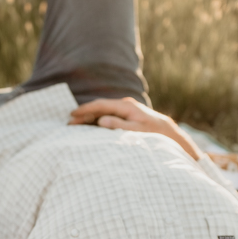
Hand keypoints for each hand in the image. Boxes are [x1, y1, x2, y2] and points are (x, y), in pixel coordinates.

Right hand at [69, 97, 202, 159]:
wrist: (168, 133)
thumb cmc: (154, 133)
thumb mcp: (136, 131)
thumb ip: (119, 125)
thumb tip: (101, 120)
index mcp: (126, 106)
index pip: (101, 105)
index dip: (86, 109)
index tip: (72, 114)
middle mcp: (124, 105)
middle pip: (99, 108)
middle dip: (84, 114)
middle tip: (69, 122)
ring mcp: (125, 110)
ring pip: (103, 112)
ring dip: (89, 118)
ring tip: (75, 125)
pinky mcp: (126, 116)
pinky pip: (108, 116)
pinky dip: (97, 121)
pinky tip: (89, 127)